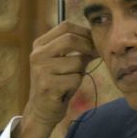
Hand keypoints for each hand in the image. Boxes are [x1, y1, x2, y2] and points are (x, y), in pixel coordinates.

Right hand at [14, 22, 97, 137]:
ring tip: (72, 80)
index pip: (65, 26)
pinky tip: (67, 90)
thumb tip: (98, 39)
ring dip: (81, 71)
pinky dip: (76, 84)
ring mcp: (42, 70)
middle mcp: (38, 54)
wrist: (41, 110)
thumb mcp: (63, 62)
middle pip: (71, 39)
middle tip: (96, 54)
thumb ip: (77, 49)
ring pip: (77, 61)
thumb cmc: (56, 84)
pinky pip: (75, 78)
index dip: (84, 32)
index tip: (94, 41)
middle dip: (88, 46)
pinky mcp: (48, 85)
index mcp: (40, 45)